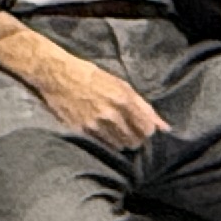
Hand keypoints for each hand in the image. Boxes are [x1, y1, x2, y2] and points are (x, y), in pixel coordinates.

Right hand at [12, 35, 165, 147]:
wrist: (56, 74)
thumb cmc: (91, 76)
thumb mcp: (121, 85)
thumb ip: (144, 107)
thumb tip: (165, 127)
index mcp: (123, 99)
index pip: (147, 129)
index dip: (147, 131)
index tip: (142, 128)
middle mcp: (111, 114)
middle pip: (134, 141)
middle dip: (134, 138)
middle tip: (127, 130)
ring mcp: (95, 124)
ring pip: (118, 146)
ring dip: (119, 141)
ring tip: (112, 130)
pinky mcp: (80, 130)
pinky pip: (101, 145)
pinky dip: (104, 141)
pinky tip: (100, 130)